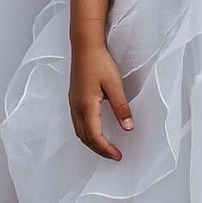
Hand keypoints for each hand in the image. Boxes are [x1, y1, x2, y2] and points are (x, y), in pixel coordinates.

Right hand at [68, 36, 133, 161]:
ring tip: (106, 148)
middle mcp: (76, 107)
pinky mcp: (74, 98)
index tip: (118, 156)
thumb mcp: (114, 84)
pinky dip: (86, 133)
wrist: (84, 46)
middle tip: (114, 155)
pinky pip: (77, 123)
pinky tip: (95, 131)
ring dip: (92, 143)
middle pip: (85, 137)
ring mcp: (73, 103)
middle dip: (99, 150)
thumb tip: (128, 127)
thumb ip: (121, 107)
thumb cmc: (99, 62)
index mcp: (86, 106)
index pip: (95, 136)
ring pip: (79, 131)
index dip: (106, 149)